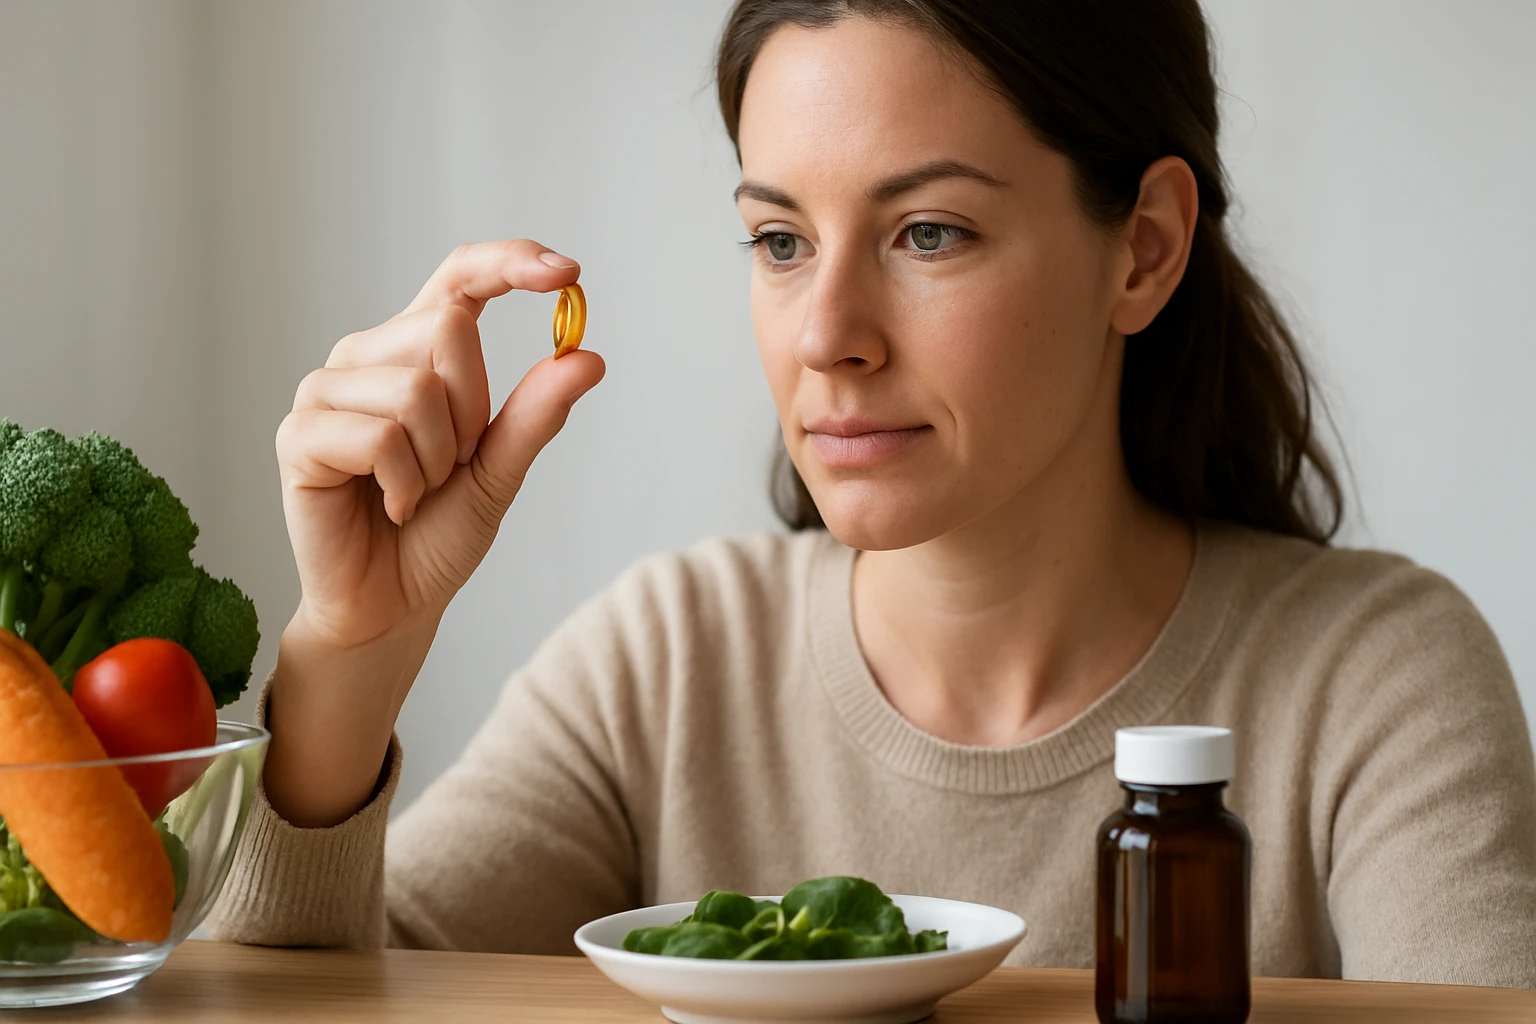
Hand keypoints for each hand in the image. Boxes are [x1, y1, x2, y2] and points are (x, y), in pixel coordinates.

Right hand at [275, 240, 605, 650]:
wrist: (392, 604)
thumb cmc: (438, 533)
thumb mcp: (500, 470)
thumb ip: (536, 413)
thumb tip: (589, 357)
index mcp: (415, 351)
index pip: (459, 279)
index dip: (510, 262)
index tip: (569, 272)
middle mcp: (366, 356)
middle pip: (448, 327)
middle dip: (474, 408)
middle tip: (452, 464)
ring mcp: (326, 392)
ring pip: (417, 388)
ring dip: (437, 458)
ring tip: (417, 491)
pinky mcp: (299, 436)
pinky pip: (379, 436)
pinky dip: (405, 483)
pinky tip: (393, 507)